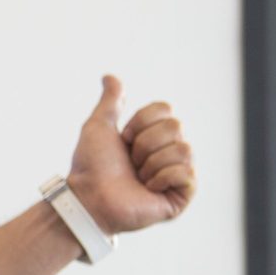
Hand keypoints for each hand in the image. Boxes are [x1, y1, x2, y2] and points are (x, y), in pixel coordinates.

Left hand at [67, 74, 196, 234]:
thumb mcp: (98, 127)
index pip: (165, 109)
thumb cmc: (91, 166)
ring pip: (183, 149)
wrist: (88, 198)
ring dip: (151, 163)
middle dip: (144, 143)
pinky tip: (148, 189)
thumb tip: (110, 76)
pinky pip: (187, 173)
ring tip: (137, 177)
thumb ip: (110, 102)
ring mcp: (178, 174)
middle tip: (129, 161)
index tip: (123, 139)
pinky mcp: (182, 195)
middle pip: (175, 127)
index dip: (140, 122)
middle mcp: (169, 152)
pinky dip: (161, 178)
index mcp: (154, 135)